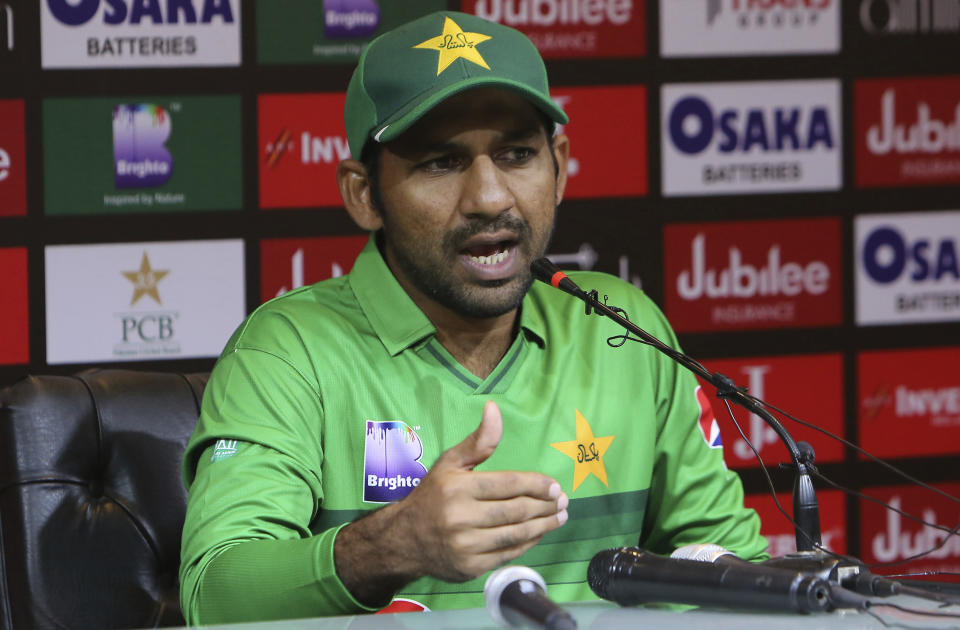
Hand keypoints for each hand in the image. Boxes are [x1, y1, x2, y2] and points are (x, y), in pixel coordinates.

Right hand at [397, 400, 568, 581]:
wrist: (404, 539)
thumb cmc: (432, 495)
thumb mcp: (450, 463)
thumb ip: (478, 440)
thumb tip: (494, 409)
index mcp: (457, 488)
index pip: (507, 484)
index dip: (535, 485)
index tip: (554, 486)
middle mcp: (460, 517)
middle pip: (515, 510)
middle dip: (545, 506)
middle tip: (563, 501)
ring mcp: (465, 545)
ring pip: (516, 534)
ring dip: (543, 525)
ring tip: (559, 517)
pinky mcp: (470, 567)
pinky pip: (508, 554)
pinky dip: (528, 543)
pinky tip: (539, 533)